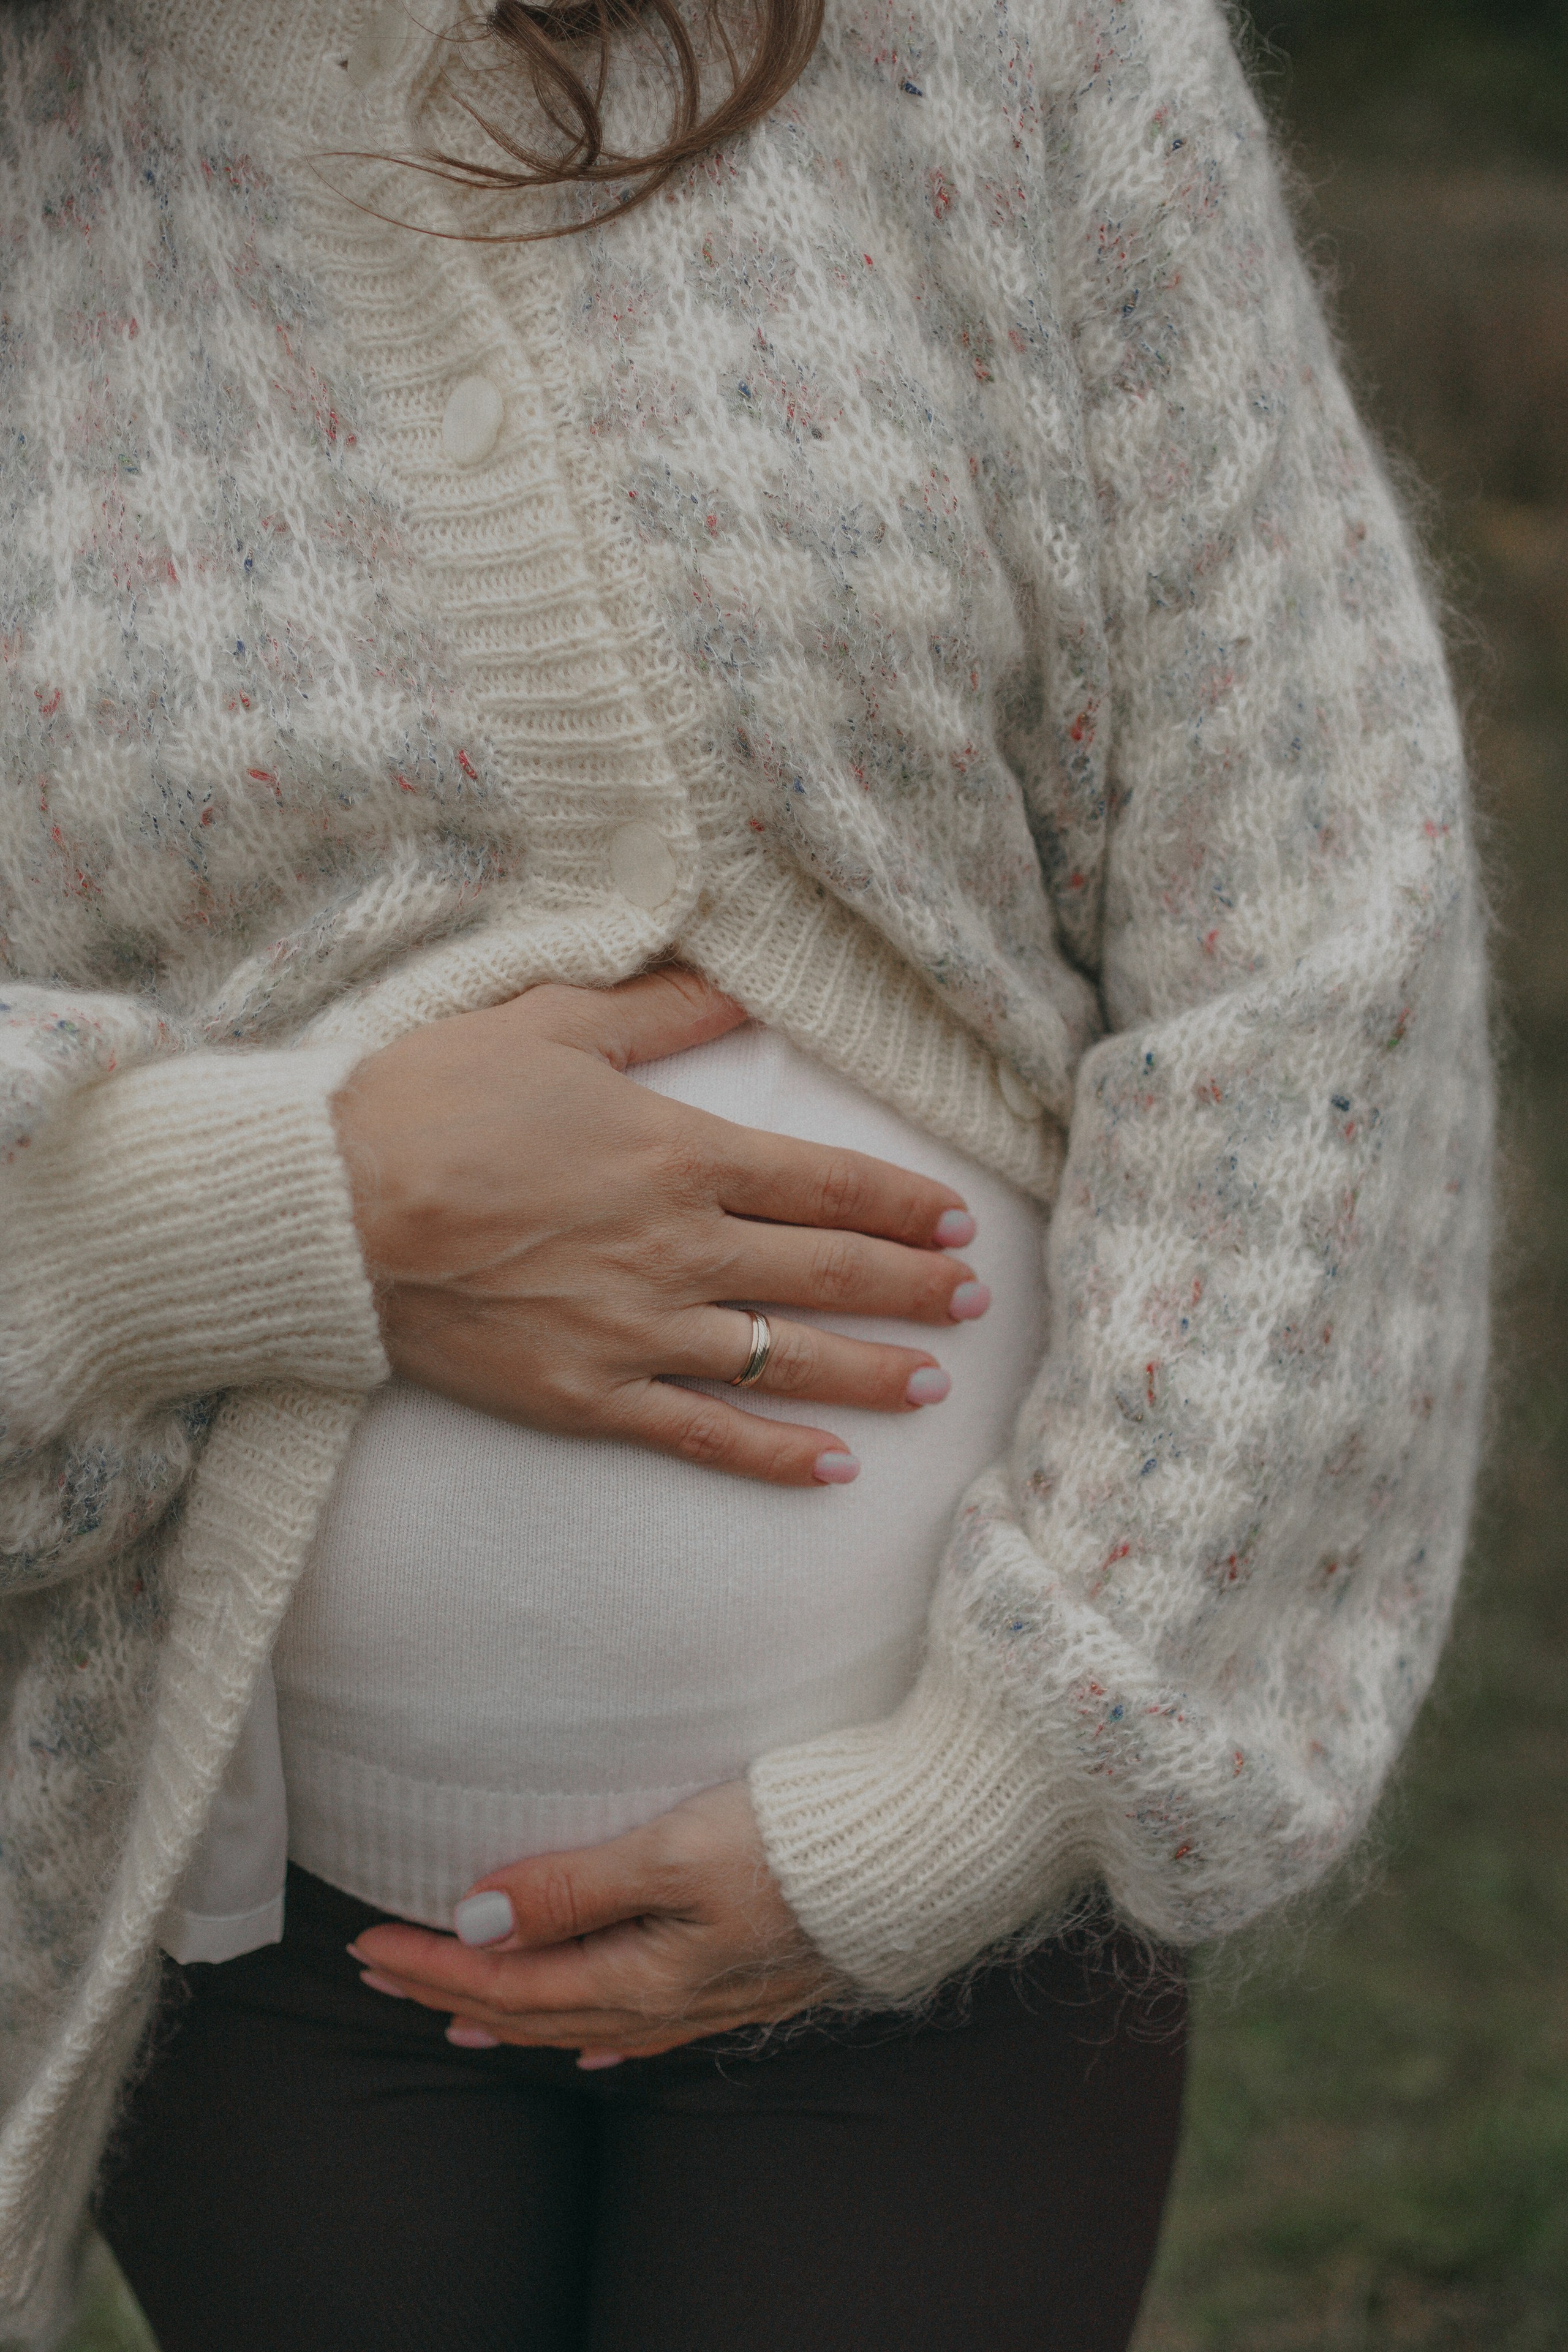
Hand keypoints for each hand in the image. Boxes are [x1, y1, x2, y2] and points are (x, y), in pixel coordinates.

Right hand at [331, 968, 986, 1485]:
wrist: (332, 1209)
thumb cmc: (432, 1103)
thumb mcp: (550, 1022)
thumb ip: (656, 1009)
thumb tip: (735, 984)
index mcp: (680, 1152)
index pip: (826, 1181)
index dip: (901, 1205)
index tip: (955, 1223)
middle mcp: (681, 1247)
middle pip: (828, 1272)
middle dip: (914, 1287)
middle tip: (975, 1301)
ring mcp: (640, 1331)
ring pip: (787, 1359)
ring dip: (872, 1371)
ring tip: (933, 1383)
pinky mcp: (590, 1396)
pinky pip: (705, 1435)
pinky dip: (775, 1457)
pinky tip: (834, 1470)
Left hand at [348, 1782, 838, 2060]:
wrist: (916, 1854)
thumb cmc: (796, 1839)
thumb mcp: (673, 1849)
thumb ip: (574, 1887)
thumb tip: (476, 1919)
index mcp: (643, 1973)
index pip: (508, 1981)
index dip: (431, 1965)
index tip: (366, 1942)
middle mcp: (669, 2001)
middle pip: (534, 2009)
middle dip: (451, 1991)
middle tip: (379, 1970)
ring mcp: (709, 1999)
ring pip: (580, 2021)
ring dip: (510, 2013)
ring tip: (458, 2011)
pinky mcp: (744, 1983)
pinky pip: (642, 2028)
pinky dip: (592, 2030)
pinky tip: (587, 2042)